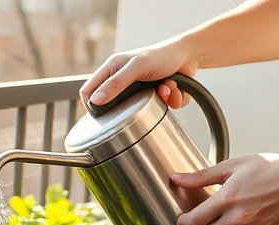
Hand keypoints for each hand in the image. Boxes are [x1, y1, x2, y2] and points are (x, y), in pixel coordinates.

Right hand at [80, 41, 198, 110]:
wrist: (189, 55)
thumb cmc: (162, 55)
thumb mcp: (136, 67)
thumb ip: (116, 83)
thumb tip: (96, 100)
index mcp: (112, 69)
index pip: (89, 90)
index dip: (90, 104)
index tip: (98, 116)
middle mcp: (123, 80)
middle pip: (114, 104)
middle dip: (131, 105)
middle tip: (141, 99)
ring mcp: (138, 89)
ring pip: (140, 109)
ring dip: (157, 100)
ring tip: (164, 88)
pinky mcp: (154, 95)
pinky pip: (159, 107)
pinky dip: (170, 100)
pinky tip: (173, 89)